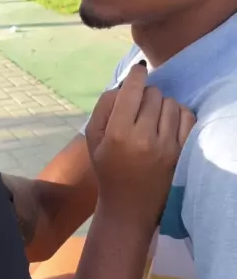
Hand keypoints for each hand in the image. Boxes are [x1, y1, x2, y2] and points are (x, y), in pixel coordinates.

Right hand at [85, 63, 194, 231]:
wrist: (129, 207)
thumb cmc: (107, 169)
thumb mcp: (93, 137)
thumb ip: (104, 106)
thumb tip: (124, 83)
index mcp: (118, 133)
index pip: (132, 90)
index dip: (136, 75)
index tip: (138, 71)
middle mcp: (144, 137)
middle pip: (152, 94)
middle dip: (145, 95)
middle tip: (139, 106)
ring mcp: (166, 146)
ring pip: (170, 103)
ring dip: (160, 104)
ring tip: (152, 117)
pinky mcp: (181, 153)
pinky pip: (186, 117)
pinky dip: (177, 113)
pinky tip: (167, 122)